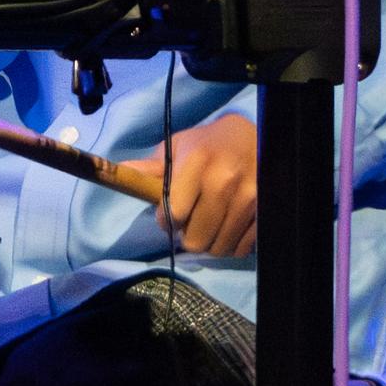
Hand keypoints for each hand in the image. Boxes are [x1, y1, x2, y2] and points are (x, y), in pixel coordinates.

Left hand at [117, 112, 259, 257]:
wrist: (253, 136)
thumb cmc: (208, 145)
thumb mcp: (178, 148)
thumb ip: (152, 168)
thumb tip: (120, 171)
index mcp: (198, 161)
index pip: (174, 213)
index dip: (166, 221)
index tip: (169, 215)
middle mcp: (224, 180)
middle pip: (195, 239)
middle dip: (187, 236)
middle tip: (191, 222)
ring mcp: (248, 197)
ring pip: (218, 248)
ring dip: (209, 243)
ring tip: (209, 225)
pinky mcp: (265, 211)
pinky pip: (241, 248)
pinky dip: (231, 245)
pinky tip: (228, 228)